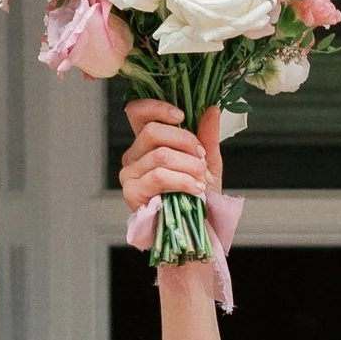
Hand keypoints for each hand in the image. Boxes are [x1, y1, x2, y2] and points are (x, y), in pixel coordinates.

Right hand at [118, 98, 221, 218]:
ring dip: (189, 166)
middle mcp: (133, 156)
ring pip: (160, 154)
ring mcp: (129, 174)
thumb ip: (207, 136)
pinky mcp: (131, 192)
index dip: (157, 107)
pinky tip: (196, 189)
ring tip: (203, 180)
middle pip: (153, 131)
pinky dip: (183, 180)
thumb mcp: (207, 163)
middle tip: (202, 160)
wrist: (196, 232)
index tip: (182, 116)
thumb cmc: (198, 199)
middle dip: (186, 142)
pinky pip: (159, 176)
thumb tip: (212, 109)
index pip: (137, 112)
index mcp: (147, 143)